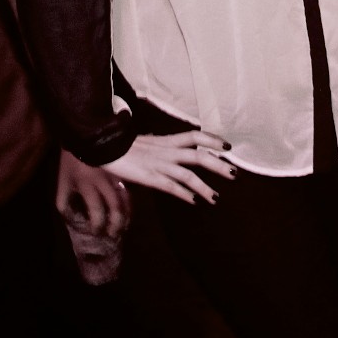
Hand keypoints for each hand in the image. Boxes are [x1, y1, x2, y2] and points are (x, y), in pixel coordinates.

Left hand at [56, 149, 130, 236]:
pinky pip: (129, 189)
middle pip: (116, 207)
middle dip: (116, 223)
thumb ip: (63, 200)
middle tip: (114, 234)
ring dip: (127, 214)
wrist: (85, 135)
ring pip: (127, 198)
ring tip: (124, 225)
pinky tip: (128, 209)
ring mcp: (116, 176)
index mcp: (88, 185)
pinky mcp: (122, 171)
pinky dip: (129, 201)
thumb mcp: (62, 180)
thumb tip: (68, 217)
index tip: (95, 232)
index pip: (96, 210)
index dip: (97, 224)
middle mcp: (105, 183)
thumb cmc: (72, 160)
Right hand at [102, 131, 236, 205]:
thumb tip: (173, 149)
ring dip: (204, 187)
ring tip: (216, 198)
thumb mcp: (148, 142)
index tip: (228, 146)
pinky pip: (171, 187)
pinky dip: (185, 194)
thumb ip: (163, 147)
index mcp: (167, 140)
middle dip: (218, 165)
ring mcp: (159, 165)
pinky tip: (195, 202)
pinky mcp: (149, 177)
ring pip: (188, 175)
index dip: (213, 139)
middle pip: (199, 156)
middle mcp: (167, 151)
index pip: (195, 135)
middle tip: (234, 174)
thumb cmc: (123, 146)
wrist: (103, 147)